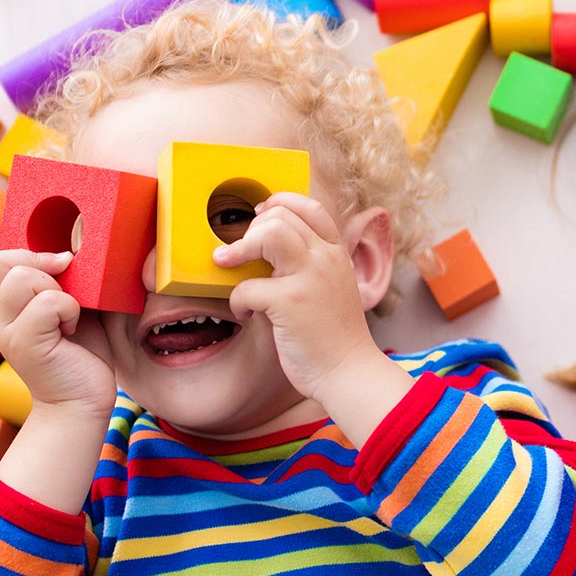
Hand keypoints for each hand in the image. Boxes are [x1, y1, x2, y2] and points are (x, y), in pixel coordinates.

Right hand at [0, 250, 116, 416]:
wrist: (83, 401)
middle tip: (65, 290)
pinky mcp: (25, 344)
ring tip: (68, 316)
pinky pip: (48, 302)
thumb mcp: (69, 308)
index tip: (54, 271)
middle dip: (38, 264)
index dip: (19, 256)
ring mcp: (8, 331)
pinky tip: (72, 330)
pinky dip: (70, 310)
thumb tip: (67, 251)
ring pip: (21, 278)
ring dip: (57, 290)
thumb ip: (60, 282)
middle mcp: (0, 317)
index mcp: (6, 307)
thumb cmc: (81, 355)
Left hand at [212, 193, 392, 403]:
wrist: (349, 372)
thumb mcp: (332, 289)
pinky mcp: (290, 302)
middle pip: (281, 216)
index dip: (279, 203)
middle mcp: (325, 259)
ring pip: (268, 233)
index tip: (258, 216)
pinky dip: (237, 301)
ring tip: (227, 264)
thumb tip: (268, 250)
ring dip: (239, 248)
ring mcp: (309, 277)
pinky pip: (247, 286)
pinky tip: (246, 315)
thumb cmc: (334, 337)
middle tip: (238, 253)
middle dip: (251, 230)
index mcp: (336, 254)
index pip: (310, 207)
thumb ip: (310, 266)